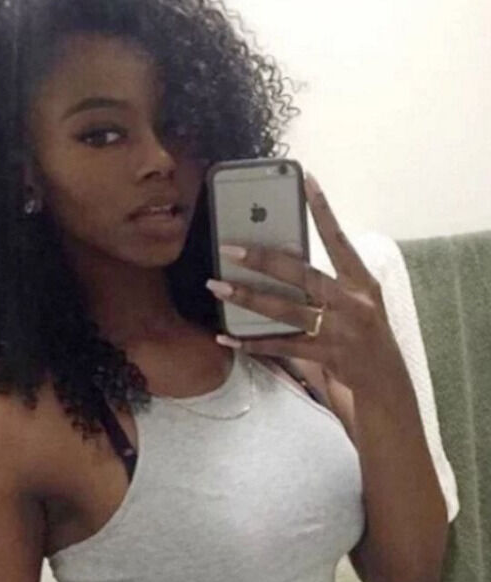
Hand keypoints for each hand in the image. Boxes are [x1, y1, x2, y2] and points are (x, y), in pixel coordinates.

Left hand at [206, 172, 405, 398]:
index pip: (339, 240)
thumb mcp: (363, 299)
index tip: (307, 180)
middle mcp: (350, 302)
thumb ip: (333, 280)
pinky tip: (228, 337)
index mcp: (360, 282)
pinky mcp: (323, 355)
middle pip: (302, 275)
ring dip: (248, 298)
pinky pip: (281, 346)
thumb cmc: (368, 332)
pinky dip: (252, 343)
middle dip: (263, 260)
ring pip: (285, 310)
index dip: (323, 210)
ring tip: (217, 287)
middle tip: (230, 248)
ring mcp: (336, 330)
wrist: (385, 378)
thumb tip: (287, 259)